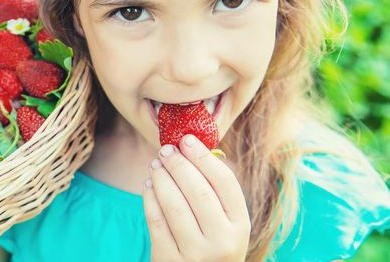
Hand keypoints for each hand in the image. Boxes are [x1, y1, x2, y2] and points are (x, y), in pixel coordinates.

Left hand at [143, 134, 250, 261]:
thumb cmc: (213, 245)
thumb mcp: (227, 226)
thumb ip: (216, 194)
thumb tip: (191, 149)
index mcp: (241, 227)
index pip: (225, 182)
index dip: (204, 157)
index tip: (188, 140)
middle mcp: (222, 241)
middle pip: (198, 191)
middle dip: (178, 164)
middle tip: (166, 150)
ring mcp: (195, 254)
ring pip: (174, 205)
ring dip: (161, 179)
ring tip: (155, 165)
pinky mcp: (169, 260)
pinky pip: (156, 221)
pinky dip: (149, 199)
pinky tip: (148, 186)